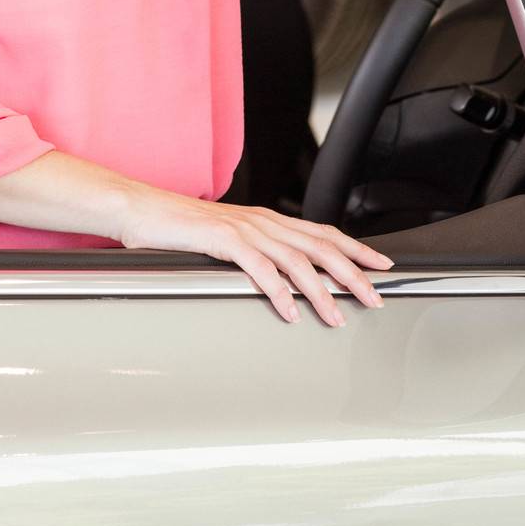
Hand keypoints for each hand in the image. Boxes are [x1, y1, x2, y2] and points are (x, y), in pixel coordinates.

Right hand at [119, 187, 392, 326]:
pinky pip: (260, 268)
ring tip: (337, 316)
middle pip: (320, 247)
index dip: (356, 249)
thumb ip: (256, 255)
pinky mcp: (223, 240)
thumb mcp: (228, 240)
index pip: (323, 233)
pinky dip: (279, 292)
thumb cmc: (181, 229)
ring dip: (321, 291)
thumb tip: (282, 281)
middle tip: (375, 298)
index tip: (382, 266)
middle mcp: (263, 220)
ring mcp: (245, 228)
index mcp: (268, 219)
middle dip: (352, 274)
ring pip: (296, 261)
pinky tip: (291, 312)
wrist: (142, 209)